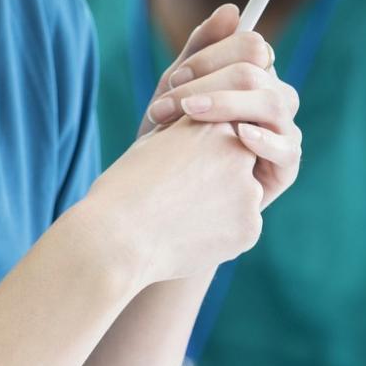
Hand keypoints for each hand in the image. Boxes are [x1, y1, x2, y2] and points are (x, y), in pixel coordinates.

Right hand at [88, 115, 263, 288]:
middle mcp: (238, 154)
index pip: (220, 138)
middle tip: (180, 199)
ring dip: (221, 208)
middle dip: (217, 180)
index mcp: (213, 126)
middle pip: (237, 166)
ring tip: (181, 220)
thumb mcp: (151, 145)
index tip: (175, 174)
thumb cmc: (123, 190)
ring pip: (242, 199)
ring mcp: (249, 193)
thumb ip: (184, 134)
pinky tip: (190, 238)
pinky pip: (241, 229)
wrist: (115, 239)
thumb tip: (198, 131)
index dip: (197, 158)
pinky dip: (221, 235)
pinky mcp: (250, 228)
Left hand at [140, 4, 302, 209]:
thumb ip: (199, 49)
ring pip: (274, 102)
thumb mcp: (175, 90)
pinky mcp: (285, 167)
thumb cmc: (169, 136)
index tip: (175, 78)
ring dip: (228, 104)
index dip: (212, 56)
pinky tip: (238, 135)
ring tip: (191, 114)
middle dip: (209, 82)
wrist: (160, 190)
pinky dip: (264, 139)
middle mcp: (272, 99)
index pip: (252, 45)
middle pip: (258, 73)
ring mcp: (282, 131)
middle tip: (169, 105)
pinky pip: (288, 148)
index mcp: (253, 75)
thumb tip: (233, 10)